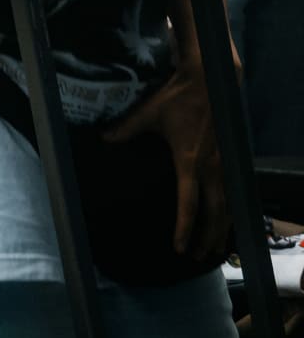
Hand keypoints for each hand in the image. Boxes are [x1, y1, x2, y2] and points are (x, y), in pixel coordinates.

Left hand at [103, 70, 226, 260]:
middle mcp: (212, 167)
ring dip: (221, 228)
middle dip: (206, 237)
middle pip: (214, 213)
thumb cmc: (178, 97)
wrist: (211, 81)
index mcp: (190, 161)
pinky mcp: (230, 158)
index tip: (178, 247)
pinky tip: (224, 221)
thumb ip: (125, 130)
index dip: (183, 228)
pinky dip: (229, 211)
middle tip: (196, 256)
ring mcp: (224, 163)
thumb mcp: (148, 113)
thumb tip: (104, 139)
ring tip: (213, 248)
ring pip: (228, 206)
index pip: (188, 203)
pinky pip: (233, 192)